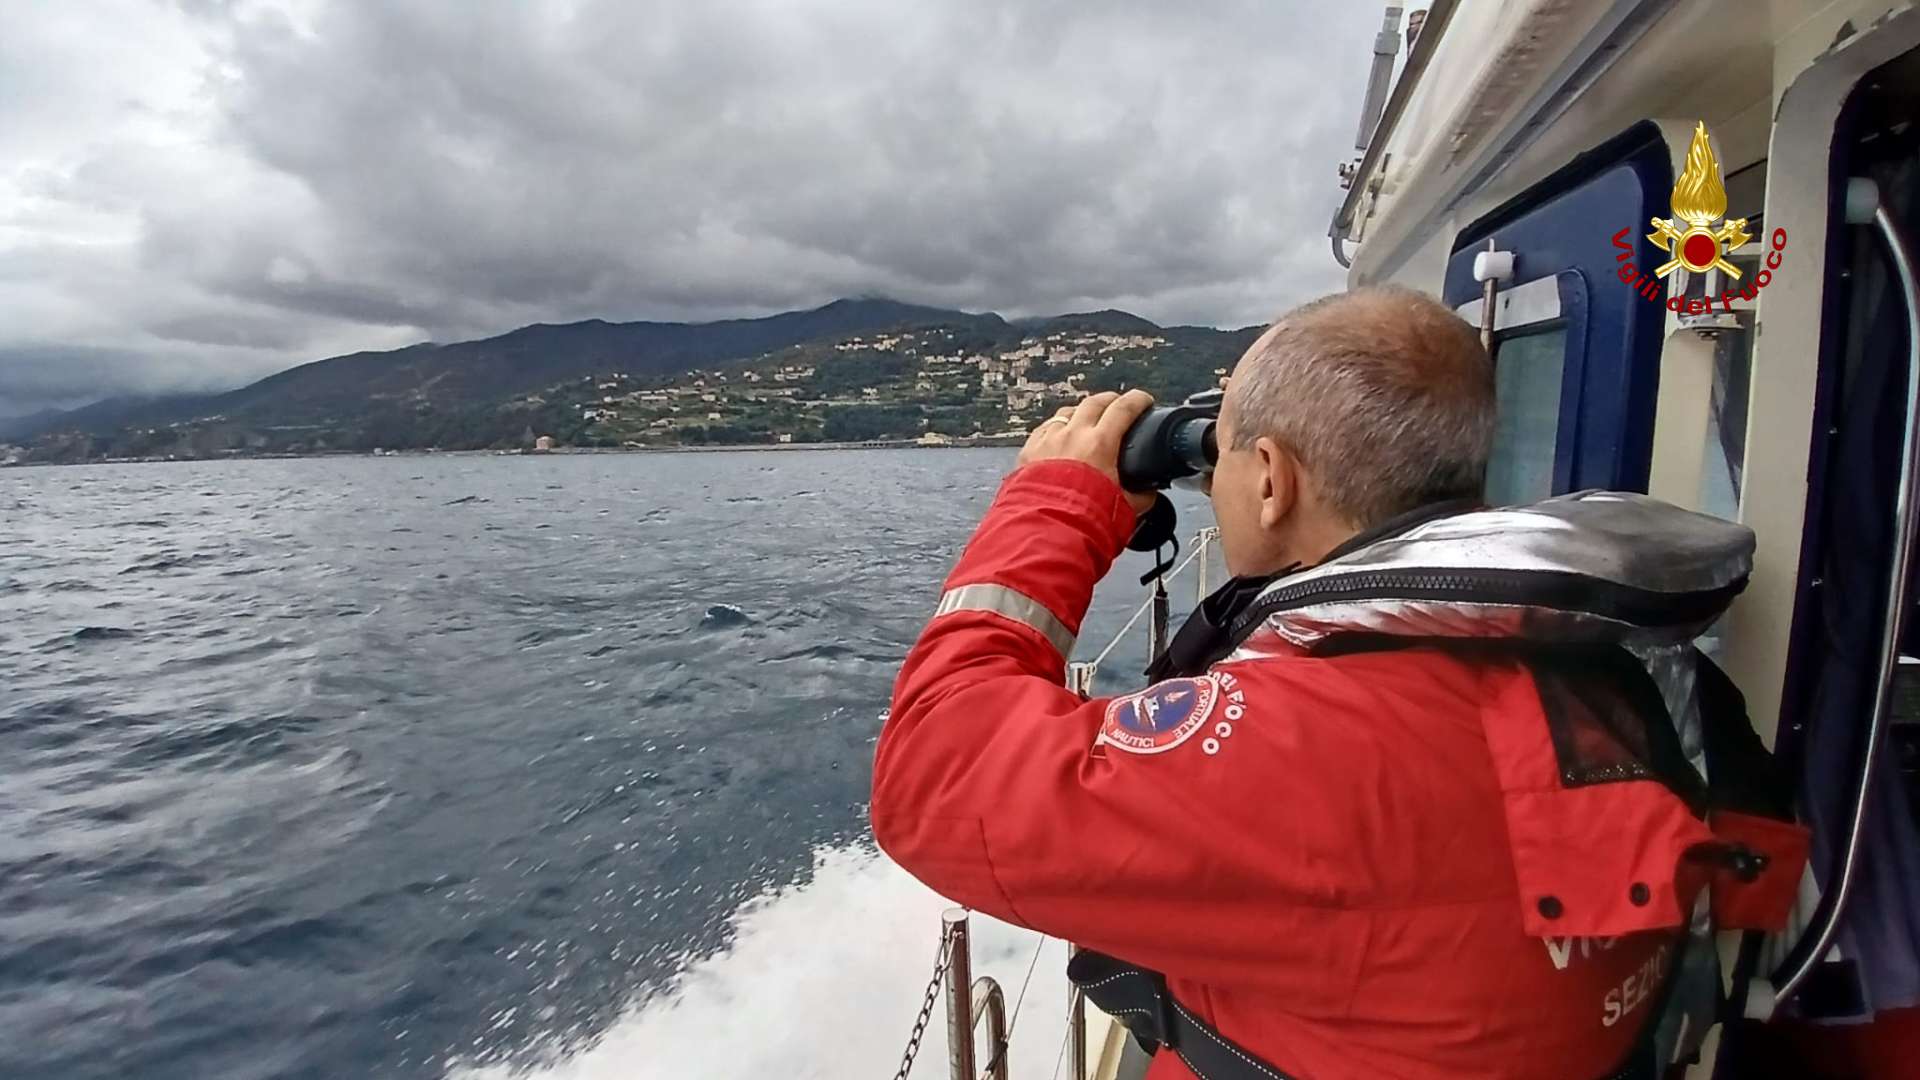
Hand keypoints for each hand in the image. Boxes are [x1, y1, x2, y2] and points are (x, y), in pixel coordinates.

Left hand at [1016, 390, 1157, 513]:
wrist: (1046, 531)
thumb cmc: (1081, 520)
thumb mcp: (1124, 508)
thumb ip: (1141, 497)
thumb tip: (1149, 494)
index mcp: (1100, 444)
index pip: (1124, 409)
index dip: (1138, 400)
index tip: (1144, 400)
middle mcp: (1073, 436)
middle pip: (1094, 403)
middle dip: (1109, 400)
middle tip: (1117, 403)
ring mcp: (1048, 441)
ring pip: (1066, 412)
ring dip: (1080, 412)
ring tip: (1087, 418)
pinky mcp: (1028, 452)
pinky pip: (1044, 429)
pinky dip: (1055, 427)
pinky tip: (1058, 435)